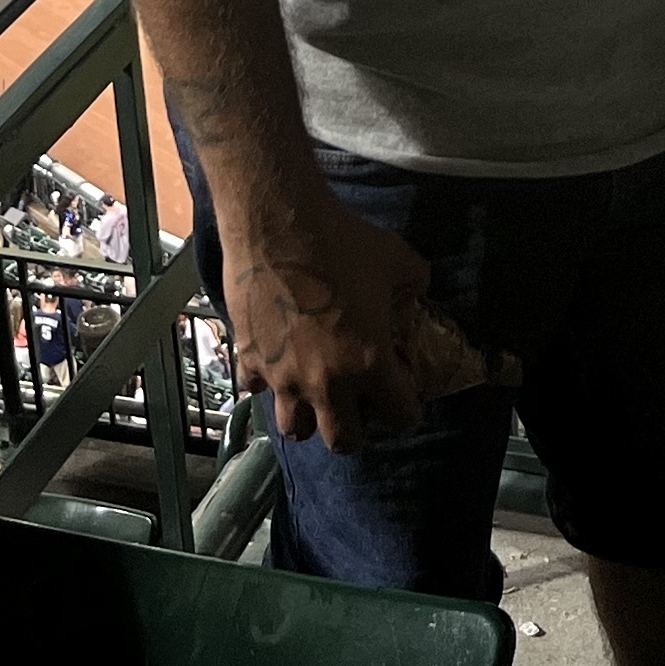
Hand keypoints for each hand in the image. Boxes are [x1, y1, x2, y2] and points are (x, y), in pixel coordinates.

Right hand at [223, 189, 441, 454]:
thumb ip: (414, 289)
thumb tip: (416, 297)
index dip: (407, 410)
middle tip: (359, 407)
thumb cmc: (343, 242)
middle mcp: (326, 383)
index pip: (400, 416)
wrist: (278, 223)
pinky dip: (265, 383)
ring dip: (308, 417)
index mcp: (369, 364)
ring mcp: (282, 376)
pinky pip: (255, 390)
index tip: (405, 398)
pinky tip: (275, 363)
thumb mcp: (400, 261)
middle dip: (356, 430)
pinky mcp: (248, 359)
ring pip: (294, 429)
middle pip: (343, 441)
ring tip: (314, 394)